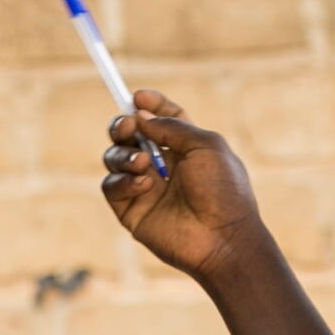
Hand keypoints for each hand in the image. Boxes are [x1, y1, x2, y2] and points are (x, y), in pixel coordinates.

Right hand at [99, 90, 270, 285]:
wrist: (223, 238)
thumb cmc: (223, 191)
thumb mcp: (206, 145)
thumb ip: (171, 127)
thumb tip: (140, 117)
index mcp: (185, 147)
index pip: (161, 118)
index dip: (149, 105)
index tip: (138, 96)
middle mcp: (163, 164)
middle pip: (129, 134)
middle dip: (123, 125)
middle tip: (129, 127)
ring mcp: (145, 187)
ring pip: (114, 157)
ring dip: (123, 153)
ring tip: (143, 163)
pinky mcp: (131, 210)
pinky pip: (111, 185)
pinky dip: (122, 179)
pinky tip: (144, 184)